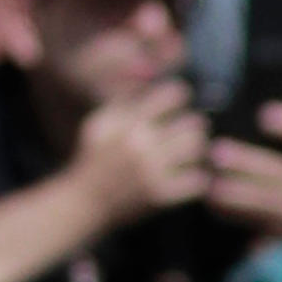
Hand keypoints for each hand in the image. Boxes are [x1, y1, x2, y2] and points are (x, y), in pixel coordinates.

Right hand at [76, 72, 213, 228]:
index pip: (173, 95)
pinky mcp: (161, 195)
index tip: (180, 104)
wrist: (84, 203)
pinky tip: (188, 177)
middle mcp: (141, 144)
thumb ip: (124, 101)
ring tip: (189, 153)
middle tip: (188, 131)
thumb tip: (150, 78)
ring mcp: (152, 170)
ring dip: (197, 151)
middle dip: (193, 125)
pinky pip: (197, 181)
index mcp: (128, 122)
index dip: (181, 97)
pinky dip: (196, 179)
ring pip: (198, 149)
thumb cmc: (93, 160)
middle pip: (193, 122)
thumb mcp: (100, 124)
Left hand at [205, 97, 281, 251]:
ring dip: (234, 193)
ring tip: (209, 185)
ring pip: (264, 202)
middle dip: (246, 162)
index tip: (263, 115)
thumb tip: (250, 118)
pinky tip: (211, 203)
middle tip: (216, 152)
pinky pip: (254, 221)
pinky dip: (230, 213)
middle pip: (279, 172)